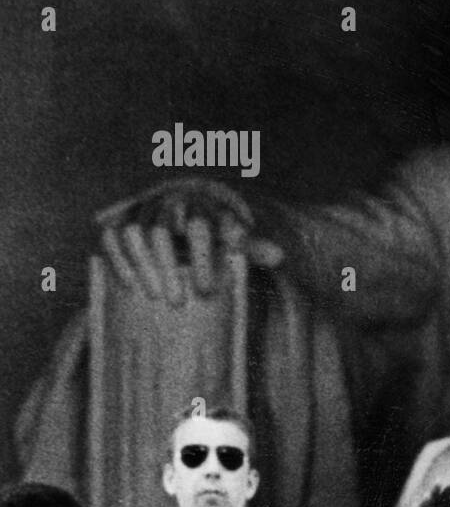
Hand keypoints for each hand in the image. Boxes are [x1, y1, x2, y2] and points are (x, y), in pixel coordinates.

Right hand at [95, 179, 283, 302]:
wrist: (181, 215)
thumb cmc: (214, 235)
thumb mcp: (235, 239)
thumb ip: (252, 247)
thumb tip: (280, 256)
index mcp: (198, 206)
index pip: (200, 226)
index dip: (203, 257)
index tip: (208, 290)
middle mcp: (166, 204)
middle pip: (162, 231)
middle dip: (170, 267)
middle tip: (181, 302)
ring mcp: (141, 212)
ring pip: (135, 233)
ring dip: (144, 266)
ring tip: (158, 297)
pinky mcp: (119, 223)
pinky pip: (112, 237)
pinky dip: (119, 260)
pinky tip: (130, 286)